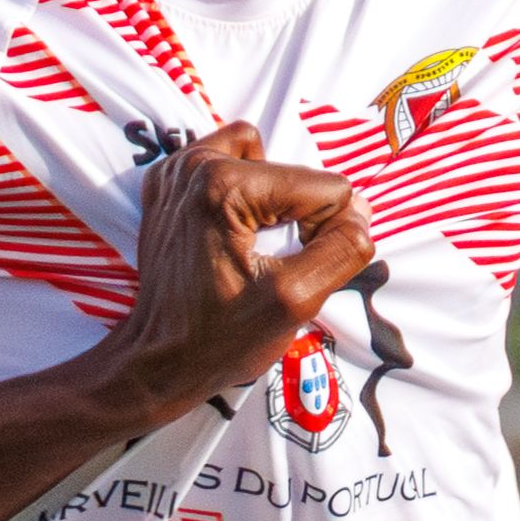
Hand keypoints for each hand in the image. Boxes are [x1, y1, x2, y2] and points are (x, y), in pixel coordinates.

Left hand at [83, 123, 377, 429]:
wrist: (157, 360)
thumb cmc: (219, 339)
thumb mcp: (294, 301)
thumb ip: (341, 250)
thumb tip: (361, 212)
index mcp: (226, 185)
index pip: (326, 188)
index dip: (324, 234)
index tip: (290, 271)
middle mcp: (196, 164)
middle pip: (295, 174)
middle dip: (298, 218)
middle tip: (269, 264)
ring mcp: (176, 170)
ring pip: (265, 160)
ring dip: (273, 199)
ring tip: (254, 244)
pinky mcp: (167, 183)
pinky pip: (228, 164)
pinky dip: (241, 192)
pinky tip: (231, 232)